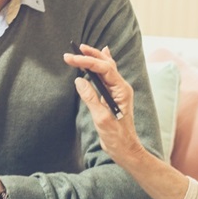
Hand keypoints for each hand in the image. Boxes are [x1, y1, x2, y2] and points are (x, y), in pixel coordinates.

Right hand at [63, 44, 147, 163]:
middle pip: (107, 64)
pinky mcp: (112, 96)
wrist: (125, 149)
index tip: (71, 58)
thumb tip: (79, 80)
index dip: (87, 61)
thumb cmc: (116, 137)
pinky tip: (101, 55)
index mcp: (122, 91)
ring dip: (94, 58)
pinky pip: (106, 76)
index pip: (104, 69)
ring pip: (107, 68)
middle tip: (73, 50)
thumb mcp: (101, 118)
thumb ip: (91, 98)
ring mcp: (117, 91)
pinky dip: (100, 65)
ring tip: (82, 49)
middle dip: (90, 55)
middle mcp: (121, 87)